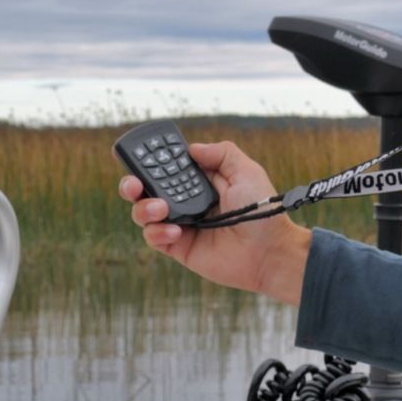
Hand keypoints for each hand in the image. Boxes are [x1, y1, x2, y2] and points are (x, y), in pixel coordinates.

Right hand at [119, 141, 310, 303]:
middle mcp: (187, 201)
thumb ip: (221, 153)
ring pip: (144, 213)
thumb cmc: (262, 211)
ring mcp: (181, 224)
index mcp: (201, 181)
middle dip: (132, 183)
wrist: (269, 251)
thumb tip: (191, 149)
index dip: (151, 161)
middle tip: (133, 183)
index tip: (139, 154)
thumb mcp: (246, 171)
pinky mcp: (179, 247)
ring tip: (161, 208)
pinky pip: (153, 238)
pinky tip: (175, 231)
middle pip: (147, 189)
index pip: (168, 167)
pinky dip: (156, 232)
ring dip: (144, 207)